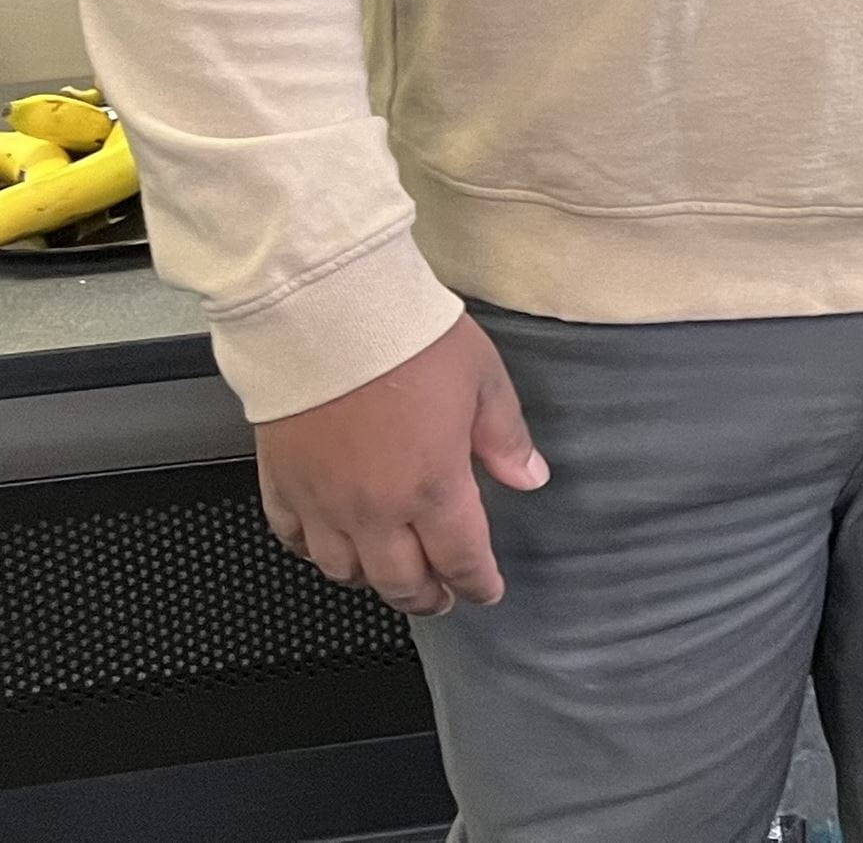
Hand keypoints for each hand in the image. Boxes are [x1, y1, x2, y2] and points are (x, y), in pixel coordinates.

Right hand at [256, 314, 547, 614]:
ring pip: (344, 570)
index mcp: (432, 487)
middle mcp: (374, 509)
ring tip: (390, 578)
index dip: (477, 582)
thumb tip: (530, 476)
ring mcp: (322, 502)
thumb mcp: (483, 380)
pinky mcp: (280, 482)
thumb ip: (505, 437)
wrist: (327, 315)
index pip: (460, 557)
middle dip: (426, 596)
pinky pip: (293, 539)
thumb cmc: (408, 340)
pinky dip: (313, 553)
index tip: (486, 590)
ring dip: (372, 582)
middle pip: (400, 580)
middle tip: (441, 598)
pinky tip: (327, 548)